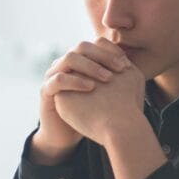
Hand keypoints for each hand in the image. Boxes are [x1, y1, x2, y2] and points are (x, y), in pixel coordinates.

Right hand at [31, 38, 129, 164]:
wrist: (67, 134)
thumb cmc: (90, 113)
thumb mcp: (105, 94)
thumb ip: (114, 79)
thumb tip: (132, 66)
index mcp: (79, 61)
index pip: (94, 44)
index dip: (111, 51)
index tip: (127, 64)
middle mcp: (64, 64)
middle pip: (82, 47)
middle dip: (103, 56)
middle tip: (120, 68)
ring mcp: (53, 75)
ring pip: (69, 59)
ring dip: (90, 66)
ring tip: (108, 78)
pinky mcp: (46, 90)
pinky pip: (59, 79)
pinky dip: (75, 81)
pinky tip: (91, 88)